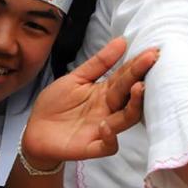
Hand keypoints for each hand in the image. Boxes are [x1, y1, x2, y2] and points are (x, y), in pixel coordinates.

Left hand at [20, 37, 156, 169]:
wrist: (35, 132)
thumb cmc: (56, 105)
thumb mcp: (76, 78)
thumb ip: (99, 63)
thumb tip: (122, 40)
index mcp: (106, 93)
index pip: (125, 77)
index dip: (137, 64)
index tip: (152, 51)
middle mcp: (109, 110)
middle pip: (128, 95)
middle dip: (140, 79)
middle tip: (151, 63)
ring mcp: (103, 129)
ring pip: (125, 119)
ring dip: (133, 106)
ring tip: (137, 88)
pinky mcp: (92, 147)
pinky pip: (108, 146)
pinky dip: (110, 137)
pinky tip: (106, 126)